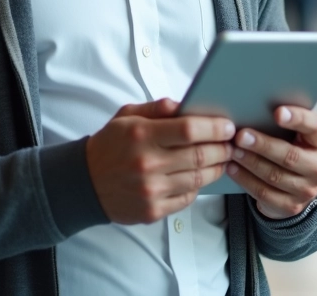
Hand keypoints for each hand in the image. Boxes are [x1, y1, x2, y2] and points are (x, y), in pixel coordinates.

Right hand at [86, 98, 234, 224]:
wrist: (84, 182)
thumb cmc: (110, 144)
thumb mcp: (127, 116)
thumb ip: (156, 108)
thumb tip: (186, 105)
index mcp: (141, 135)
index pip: (189, 130)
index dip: (214, 128)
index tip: (228, 126)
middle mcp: (147, 164)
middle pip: (199, 156)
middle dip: (222, 148)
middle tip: (232, 143)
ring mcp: (151, 190)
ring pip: (198, 179)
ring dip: (216, 168)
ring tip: (222, 159)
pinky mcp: (153, 211)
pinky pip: (187, 198)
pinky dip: (198, 187)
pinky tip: (199, 176)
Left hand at [226, 106, 316, 219]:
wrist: (300, 185)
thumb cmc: (294, 150)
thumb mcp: (297, 136)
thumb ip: (285, 124)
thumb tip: (255, 107)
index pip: (314, 127)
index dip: (297, 118)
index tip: (277, 112)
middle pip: (290, 156)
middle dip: (263, 145)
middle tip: (241, 136)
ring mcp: (307, 190)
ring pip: (274, 175)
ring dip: (250, 162)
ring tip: (233, 150)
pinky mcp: (291, 206)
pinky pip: (264, 193)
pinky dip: (245, 179)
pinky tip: (233, 168)